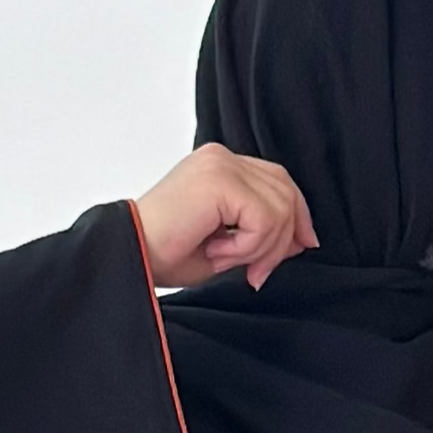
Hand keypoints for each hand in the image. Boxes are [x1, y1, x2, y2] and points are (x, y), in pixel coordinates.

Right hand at [134, 144, 318, 290]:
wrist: (129, 256)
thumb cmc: (163, 255)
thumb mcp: (226, 245)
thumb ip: (259, 235)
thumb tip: (299, 241)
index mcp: (220, 166)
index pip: (277, 180)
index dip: (297, 213)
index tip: (302, 246)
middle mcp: (222, 158)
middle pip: (284, 190)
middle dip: (284, 238)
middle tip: (259, 273)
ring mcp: (220, 165)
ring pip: (279, 207)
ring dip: (261, 247)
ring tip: (227, 260)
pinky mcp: (219, 181)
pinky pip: (263, 218)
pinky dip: (248, 246)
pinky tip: (218, 252)